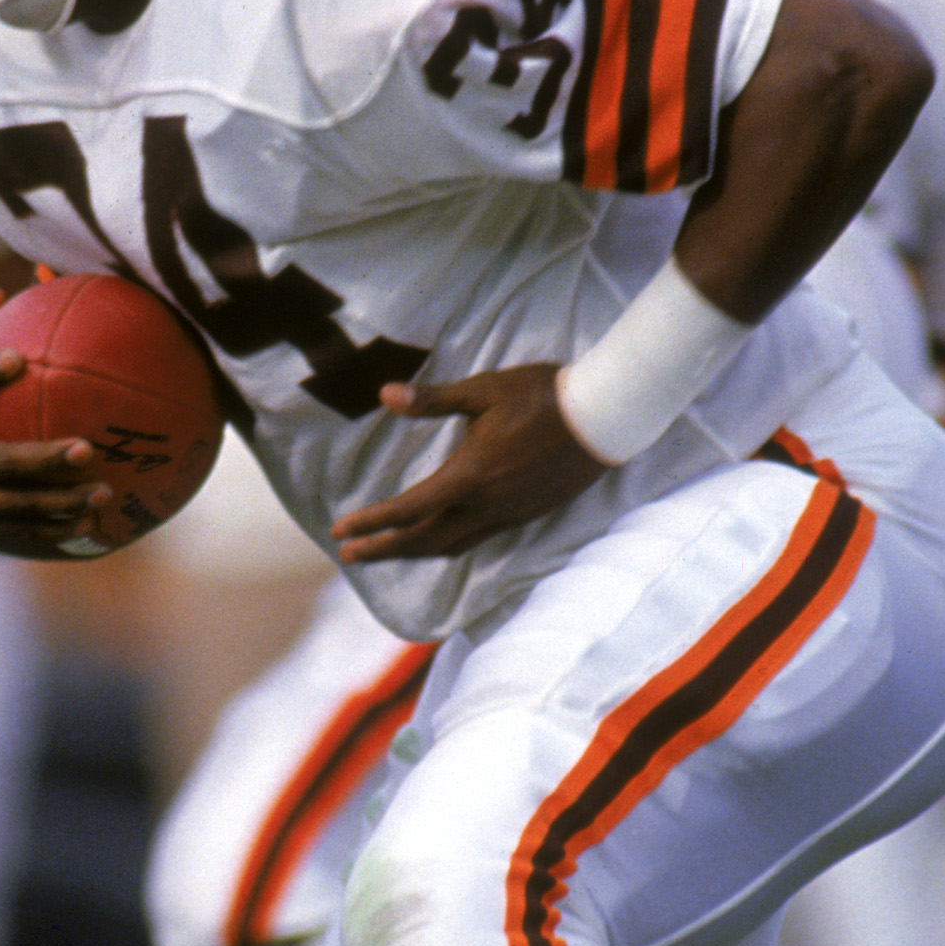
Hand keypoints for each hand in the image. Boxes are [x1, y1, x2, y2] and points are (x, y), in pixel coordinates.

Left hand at [331, 363, 607, 565]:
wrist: (603, 419)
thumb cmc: (542, 397)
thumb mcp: (483, 390)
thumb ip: (433, 400)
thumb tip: (386, 396)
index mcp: (470, 476)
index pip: (409, 509)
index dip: (372, 522)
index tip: (341, 530)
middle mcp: (486, 506)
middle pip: (424, 540)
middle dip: (383, 550)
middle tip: (348, 554)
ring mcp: (507, 515)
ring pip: (450, 546)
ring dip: (413, 552)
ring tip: (384, 553)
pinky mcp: (524, 516)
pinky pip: (475, 541)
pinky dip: (445, 546)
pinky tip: (435, 540)